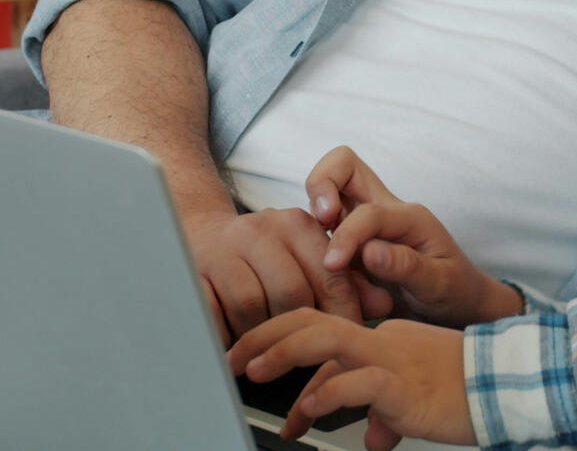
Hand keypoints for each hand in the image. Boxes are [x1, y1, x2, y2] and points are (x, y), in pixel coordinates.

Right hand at [181, 201, 377, 342]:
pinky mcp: (192, 271)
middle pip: (291, 293)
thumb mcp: (310, 256)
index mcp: (297, 225)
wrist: (203, 235)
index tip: (346, 338)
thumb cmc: (267, 254)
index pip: (330, 273)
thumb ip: (349, 280)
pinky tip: (235, 341)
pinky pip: (213, 314)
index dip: (342, 311)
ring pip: (251, 307)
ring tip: (268, 346)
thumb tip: (384, 303)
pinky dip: (225, 334)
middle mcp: (261, 230)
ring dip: (261, 335)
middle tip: (304, 350)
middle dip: (299, 328)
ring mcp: (223, 250)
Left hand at [231, 310, 474, 449]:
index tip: (254, 370)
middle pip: (311, 320)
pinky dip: (326, 394)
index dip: (281, 348)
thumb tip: (370, 436)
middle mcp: (381, 340)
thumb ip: (386, 412)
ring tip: (252, 371)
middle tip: (233, 359)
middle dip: (265, 336)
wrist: (507, 387)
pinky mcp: (402, 384)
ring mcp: (391, 357)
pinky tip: (308, 410)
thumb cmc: (466, 393)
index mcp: (383, 339)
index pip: (321, 333)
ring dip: (281, 352)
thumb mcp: (414, 401)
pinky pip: (356, 383)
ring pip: (325, 337)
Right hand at [306, 147, 521, 326]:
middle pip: (343, 165)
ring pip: (328, 191)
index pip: (368, 212)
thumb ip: (407, 267)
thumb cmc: (454, 290)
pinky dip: (312, 242)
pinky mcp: (351, 241)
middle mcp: (385, 210)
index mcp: (409, 217)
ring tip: (315, 254)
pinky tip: (322, 276)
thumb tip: (370, 252)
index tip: (333, 265)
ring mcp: (365, 223)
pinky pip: (321, 227)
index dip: (346, 235)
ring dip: (312, 215)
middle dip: (321, 183)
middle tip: (319, 221)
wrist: (458, 304)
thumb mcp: (441, 284)